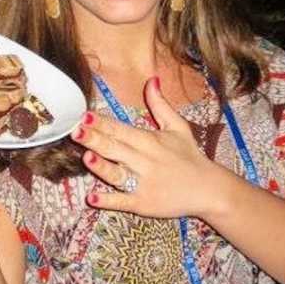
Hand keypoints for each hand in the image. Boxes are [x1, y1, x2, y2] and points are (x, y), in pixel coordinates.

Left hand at [71, 76, 225, 218]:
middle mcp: (145, 161)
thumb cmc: (190, 156)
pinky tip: (93, 198)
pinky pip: (124, 202)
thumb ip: (160, 105)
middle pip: (115, 149)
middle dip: (95, 140)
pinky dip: (109, 200)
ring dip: (102, 167)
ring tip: (86, 158)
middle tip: (75, 131)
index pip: (121, 130)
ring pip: (118, 174)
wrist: (209, 189)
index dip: (103, 123)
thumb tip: (151, 79)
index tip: (84, 115)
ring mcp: (144, 184)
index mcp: (150, 141)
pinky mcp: (144, 204)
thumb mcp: (178, 127)